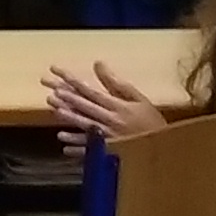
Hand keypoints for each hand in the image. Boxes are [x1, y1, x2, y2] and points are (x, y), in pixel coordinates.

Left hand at [40, 61, 167, 143]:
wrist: (166, 147)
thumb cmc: (151, 121)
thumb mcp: (138, 99)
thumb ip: (117, 83)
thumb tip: (98, 64)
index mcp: (118, 106)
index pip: (91, 91)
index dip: (73, 82)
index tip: (58, 73)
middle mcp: (111, 120)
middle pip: (86, 107)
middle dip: (67, 98)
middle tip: (50, 91)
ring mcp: (109, 137)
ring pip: (86, 126)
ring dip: (71, 119)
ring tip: (56, 112)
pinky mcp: (109, 152)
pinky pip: (92, 151)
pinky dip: (79, 148)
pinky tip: (64, 146)